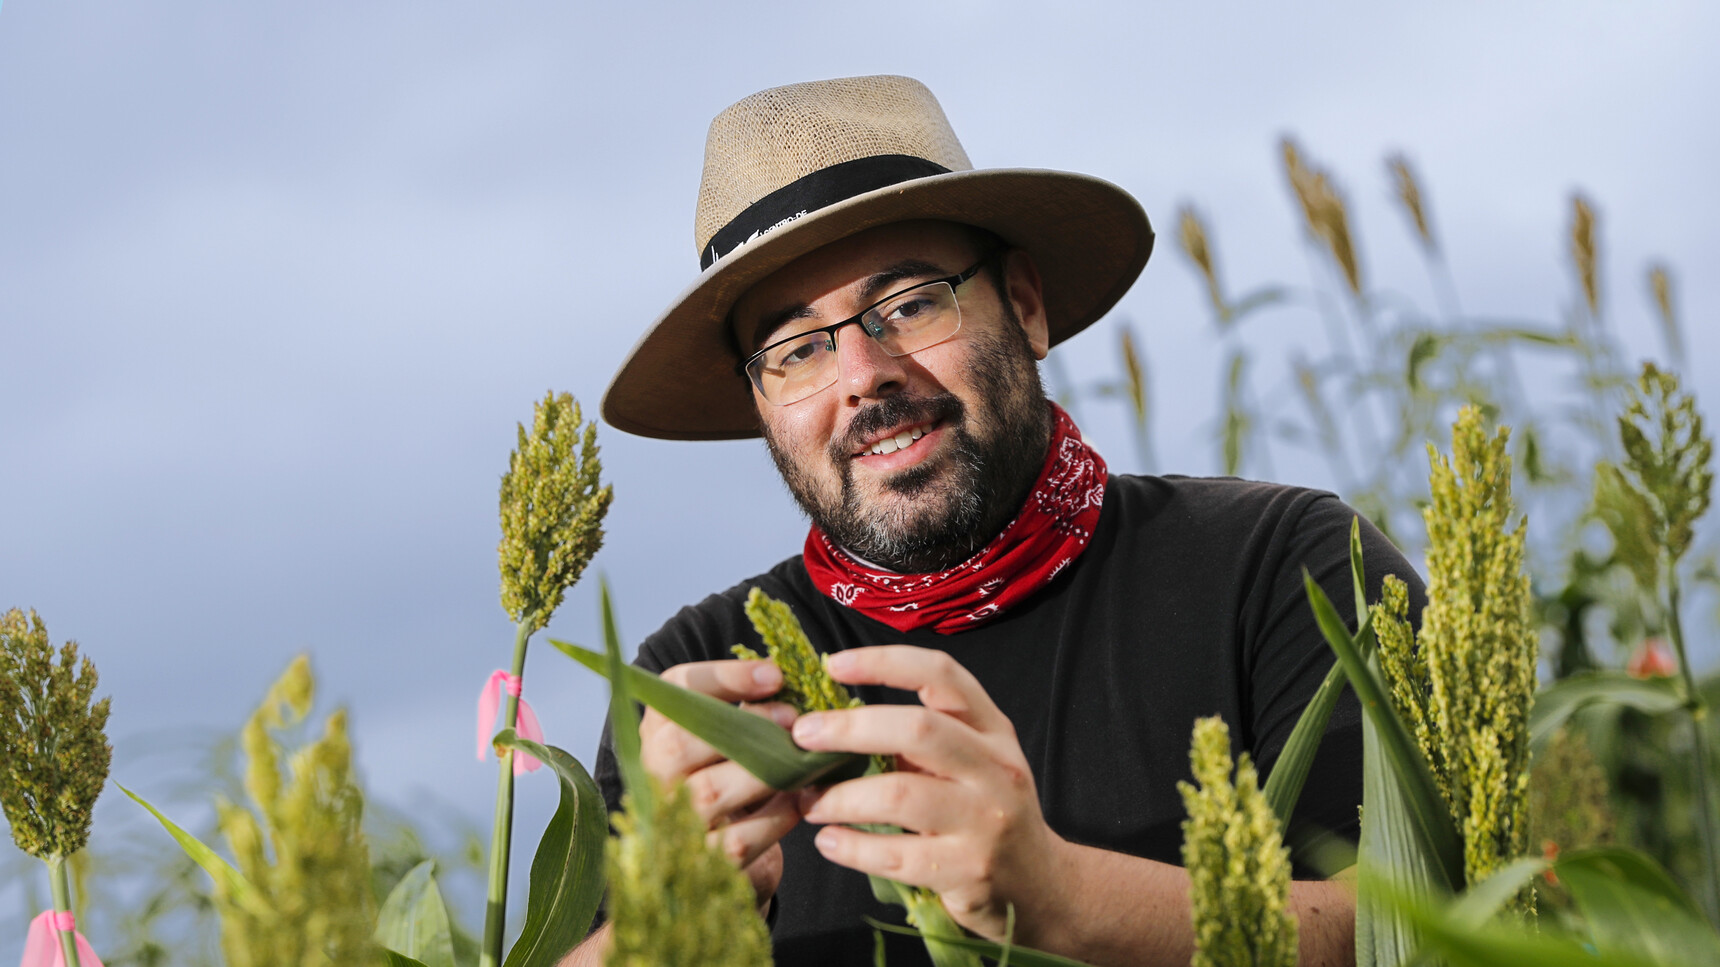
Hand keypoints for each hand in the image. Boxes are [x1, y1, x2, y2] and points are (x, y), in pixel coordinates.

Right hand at [642, 658, 803, 903]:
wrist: (719, 862)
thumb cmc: (732, 781)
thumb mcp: (730, 740)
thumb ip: (749, 710)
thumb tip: (795, 683)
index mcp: (657, 729)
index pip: (675, 689)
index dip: (726, 677)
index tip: (775, 675)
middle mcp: (652, 774)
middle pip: (679, 743)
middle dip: (745, 728)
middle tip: (794, 722)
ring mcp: (668, 823)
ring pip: (708, 792)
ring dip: (764, 774)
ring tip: (803, 764)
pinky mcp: (696, 864)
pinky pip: (737, 839)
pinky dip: (776, 818)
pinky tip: (800, 803)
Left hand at [788, 646, 1072, 942]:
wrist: (1038, 885)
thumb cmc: (984, 810)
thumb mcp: (972, 760)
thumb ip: (922, 736)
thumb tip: (833, 719)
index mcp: (992, 729)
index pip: (941, 675)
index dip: (884, 663)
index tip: (832, 665)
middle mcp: (995, 767)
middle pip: (918, 729)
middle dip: (850, 729)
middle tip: (803, 737)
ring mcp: (985, 820)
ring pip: (901, 796)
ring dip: (842, 798)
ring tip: (810, 802)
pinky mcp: (968, 870)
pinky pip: (896, 856)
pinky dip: (852, 848)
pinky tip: (829, 842)